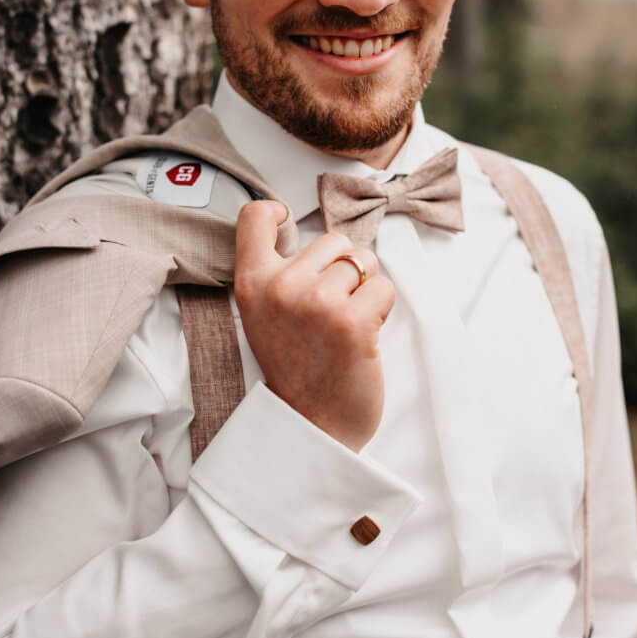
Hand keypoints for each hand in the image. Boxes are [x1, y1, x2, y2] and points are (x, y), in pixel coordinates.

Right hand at [234, 201, 395, 450]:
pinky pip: (384, 287)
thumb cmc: (295, 368)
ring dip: (365, 288)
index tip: (287, 222)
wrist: (311, 426)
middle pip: (332, 239)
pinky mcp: (353, 321)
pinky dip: (382, 308)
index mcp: (252, 284)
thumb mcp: (264, 315)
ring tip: (346, 322)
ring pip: (363, 261)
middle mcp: (281, 287)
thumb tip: (313, 238)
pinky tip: (363, 334)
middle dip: (343, 267)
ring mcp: (317, 303)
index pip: (254, 217)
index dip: (276, 212)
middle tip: (330, 309)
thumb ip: (278, 274)